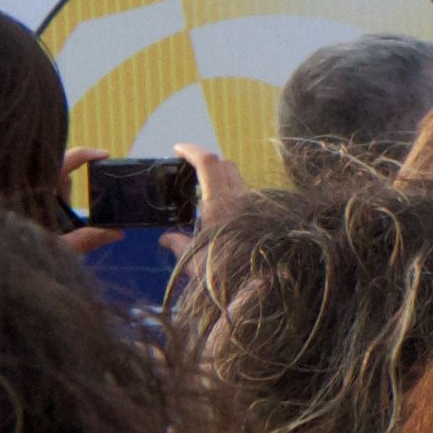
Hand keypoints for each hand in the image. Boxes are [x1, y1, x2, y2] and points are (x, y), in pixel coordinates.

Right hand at [165, 140, 254, 263]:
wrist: (262, 284)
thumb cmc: (224, 273)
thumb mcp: (194, 261)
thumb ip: (179, 244)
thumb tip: (167, 239)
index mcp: (220, 202)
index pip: (208, 162)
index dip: (192, 150)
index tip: (178, 148)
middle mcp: (241, 199)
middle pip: (225, 165)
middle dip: (206, 162)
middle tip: (189, 171)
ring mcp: (256, 206)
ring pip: (238, 179)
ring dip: (221, 180)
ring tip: (204, 195)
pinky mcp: (265, 215)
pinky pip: (247, 197)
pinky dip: (233, 196)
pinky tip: (223, 215)